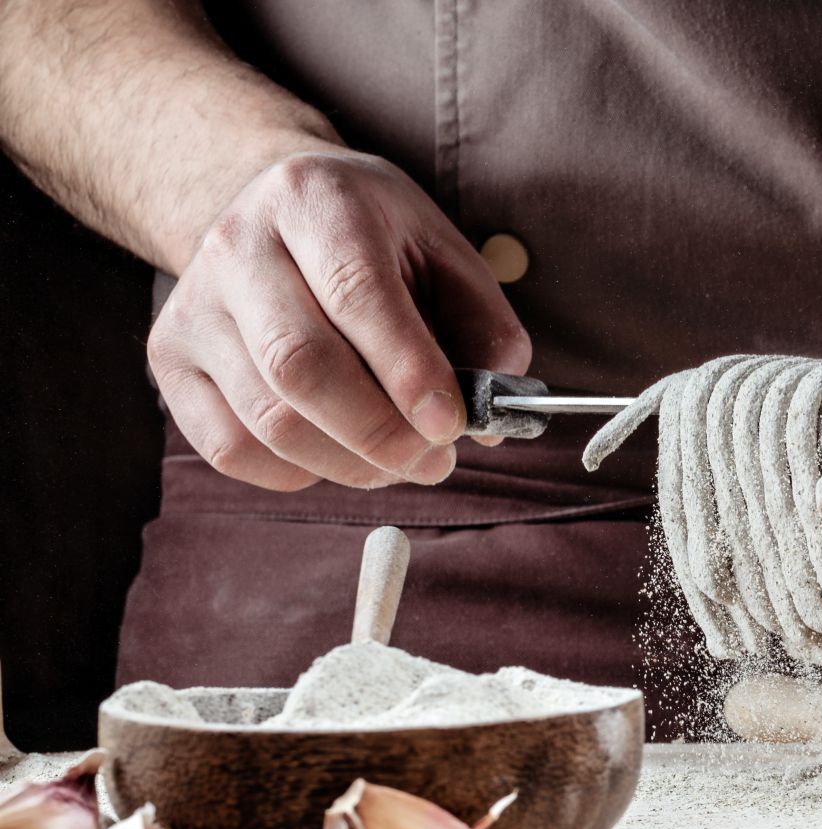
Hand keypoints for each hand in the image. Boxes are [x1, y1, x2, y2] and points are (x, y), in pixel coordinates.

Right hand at [147, 150, 530, 490]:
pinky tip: (338, 455)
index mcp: (316, 199)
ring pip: (267, 418)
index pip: (354, 291)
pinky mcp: (170, 357)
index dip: (408, 370)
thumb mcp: (443, 252)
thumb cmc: (374, 240)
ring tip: (400, 463)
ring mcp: (193, 304)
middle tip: (435, 462)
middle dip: (380, 434)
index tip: (452, 425)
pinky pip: (229, 448)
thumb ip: (483, 327)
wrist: (274, 211)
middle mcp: (238, 244)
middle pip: (299, 365)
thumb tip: (488, 417)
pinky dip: (297, 474)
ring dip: (348, 464)